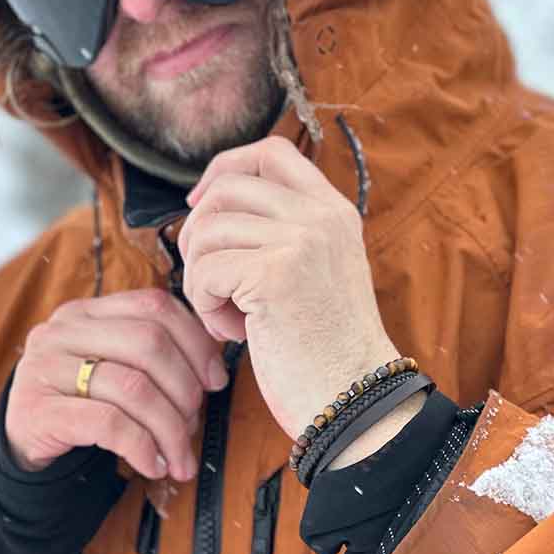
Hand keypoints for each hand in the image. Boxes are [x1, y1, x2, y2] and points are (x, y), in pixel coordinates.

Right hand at [5, 290, 226, 481]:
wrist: (24, 446)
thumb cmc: (83, 406)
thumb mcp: (114, 368)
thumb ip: (155, 357)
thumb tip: (214, 372)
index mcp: (88, 311)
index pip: (155, 306)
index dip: (196, 342)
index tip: (215, 381)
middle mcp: (63, 330)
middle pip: (149, 343)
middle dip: (185, 389)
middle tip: (194, 424)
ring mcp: (45, 367)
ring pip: (133, 387)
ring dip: (170, 429)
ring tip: (179, 457)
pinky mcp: (37, 410)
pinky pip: (109, 424)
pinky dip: (142, 447)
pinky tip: (153, 465)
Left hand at [178, 136, 399, 439]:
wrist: (356, 400)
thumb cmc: (326, 348)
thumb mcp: (316, 271)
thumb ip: (283, 233)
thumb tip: (209, 207)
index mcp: (334, 211)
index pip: (272, 152)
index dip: (226, 168)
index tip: (202, 204)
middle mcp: (320, 216)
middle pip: (227, 188)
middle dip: (198, 233)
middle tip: (210, 280)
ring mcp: (300, 241)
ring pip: (207, 232)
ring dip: (203, 279)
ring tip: (231, 316)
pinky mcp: (273, 275)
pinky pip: (204, 273)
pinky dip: (206, 307)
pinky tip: (236, 333)